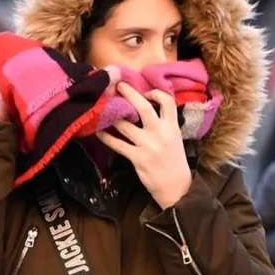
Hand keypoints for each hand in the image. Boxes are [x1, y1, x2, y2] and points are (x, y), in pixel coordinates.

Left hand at [96, 83, 191, 207]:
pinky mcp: (137, 158)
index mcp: (172, 126)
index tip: (145, 92)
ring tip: (103, 109)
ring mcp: (148, 145)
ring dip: (112, 116)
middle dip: (129, 94)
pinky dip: (106, 138)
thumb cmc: (174, 162)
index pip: (167, 101)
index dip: (155, 92)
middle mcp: (160, 133)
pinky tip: (99, 133)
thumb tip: (145, 110)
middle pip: (143, 107)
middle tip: (117, 86)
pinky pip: (118, 144)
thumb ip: (164, 124)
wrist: (176, 187)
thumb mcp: (175, 139)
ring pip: (126, 125)